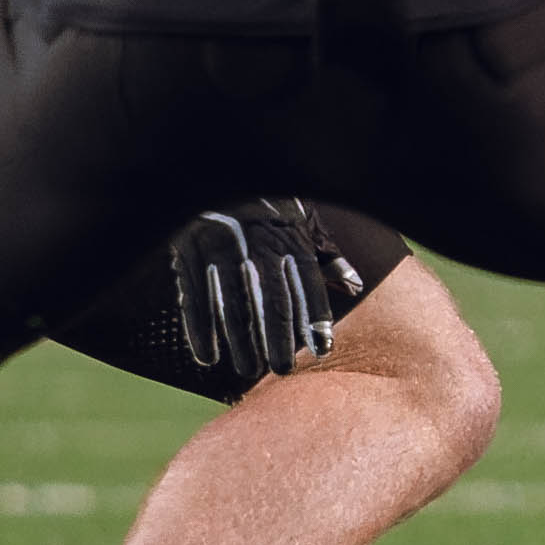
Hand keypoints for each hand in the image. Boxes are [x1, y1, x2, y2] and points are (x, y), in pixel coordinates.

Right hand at [174, 202, 348, 379]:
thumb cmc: (266, 206)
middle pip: (270, 299)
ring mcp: (221, 251)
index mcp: (286, 237)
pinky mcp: (189, 257)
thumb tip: (355, 285)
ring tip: (249, 369)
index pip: (305, 283)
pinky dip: (200, 329)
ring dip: (241, 340)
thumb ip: (324, 255)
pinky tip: (208, 357)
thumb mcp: (299, 222)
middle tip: (283, 369)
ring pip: (233, 303)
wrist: (215, 175)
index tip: (324, 349)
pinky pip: (195, 299)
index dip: (314, 317)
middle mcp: (256, 245)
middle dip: (278, 337)